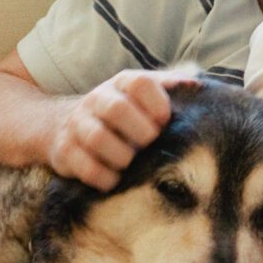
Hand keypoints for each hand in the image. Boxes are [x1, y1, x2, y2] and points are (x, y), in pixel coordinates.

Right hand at [48, 67, 201, 189]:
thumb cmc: (121, 114)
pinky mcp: (65, 151)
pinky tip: (115, 179)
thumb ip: (169, 88)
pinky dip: (104, 177)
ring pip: (97, 138)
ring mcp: (78, 125)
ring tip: (130, 163)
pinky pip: (84, 167)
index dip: (157, 103)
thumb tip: (197, 87)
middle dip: (140, 132)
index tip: (165, 121)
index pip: (140, 83)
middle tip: (149, 145)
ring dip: (121, 156)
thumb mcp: (143, 96)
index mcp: (121, 83)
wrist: (65, 125)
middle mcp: (97, 99)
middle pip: (116, 109)